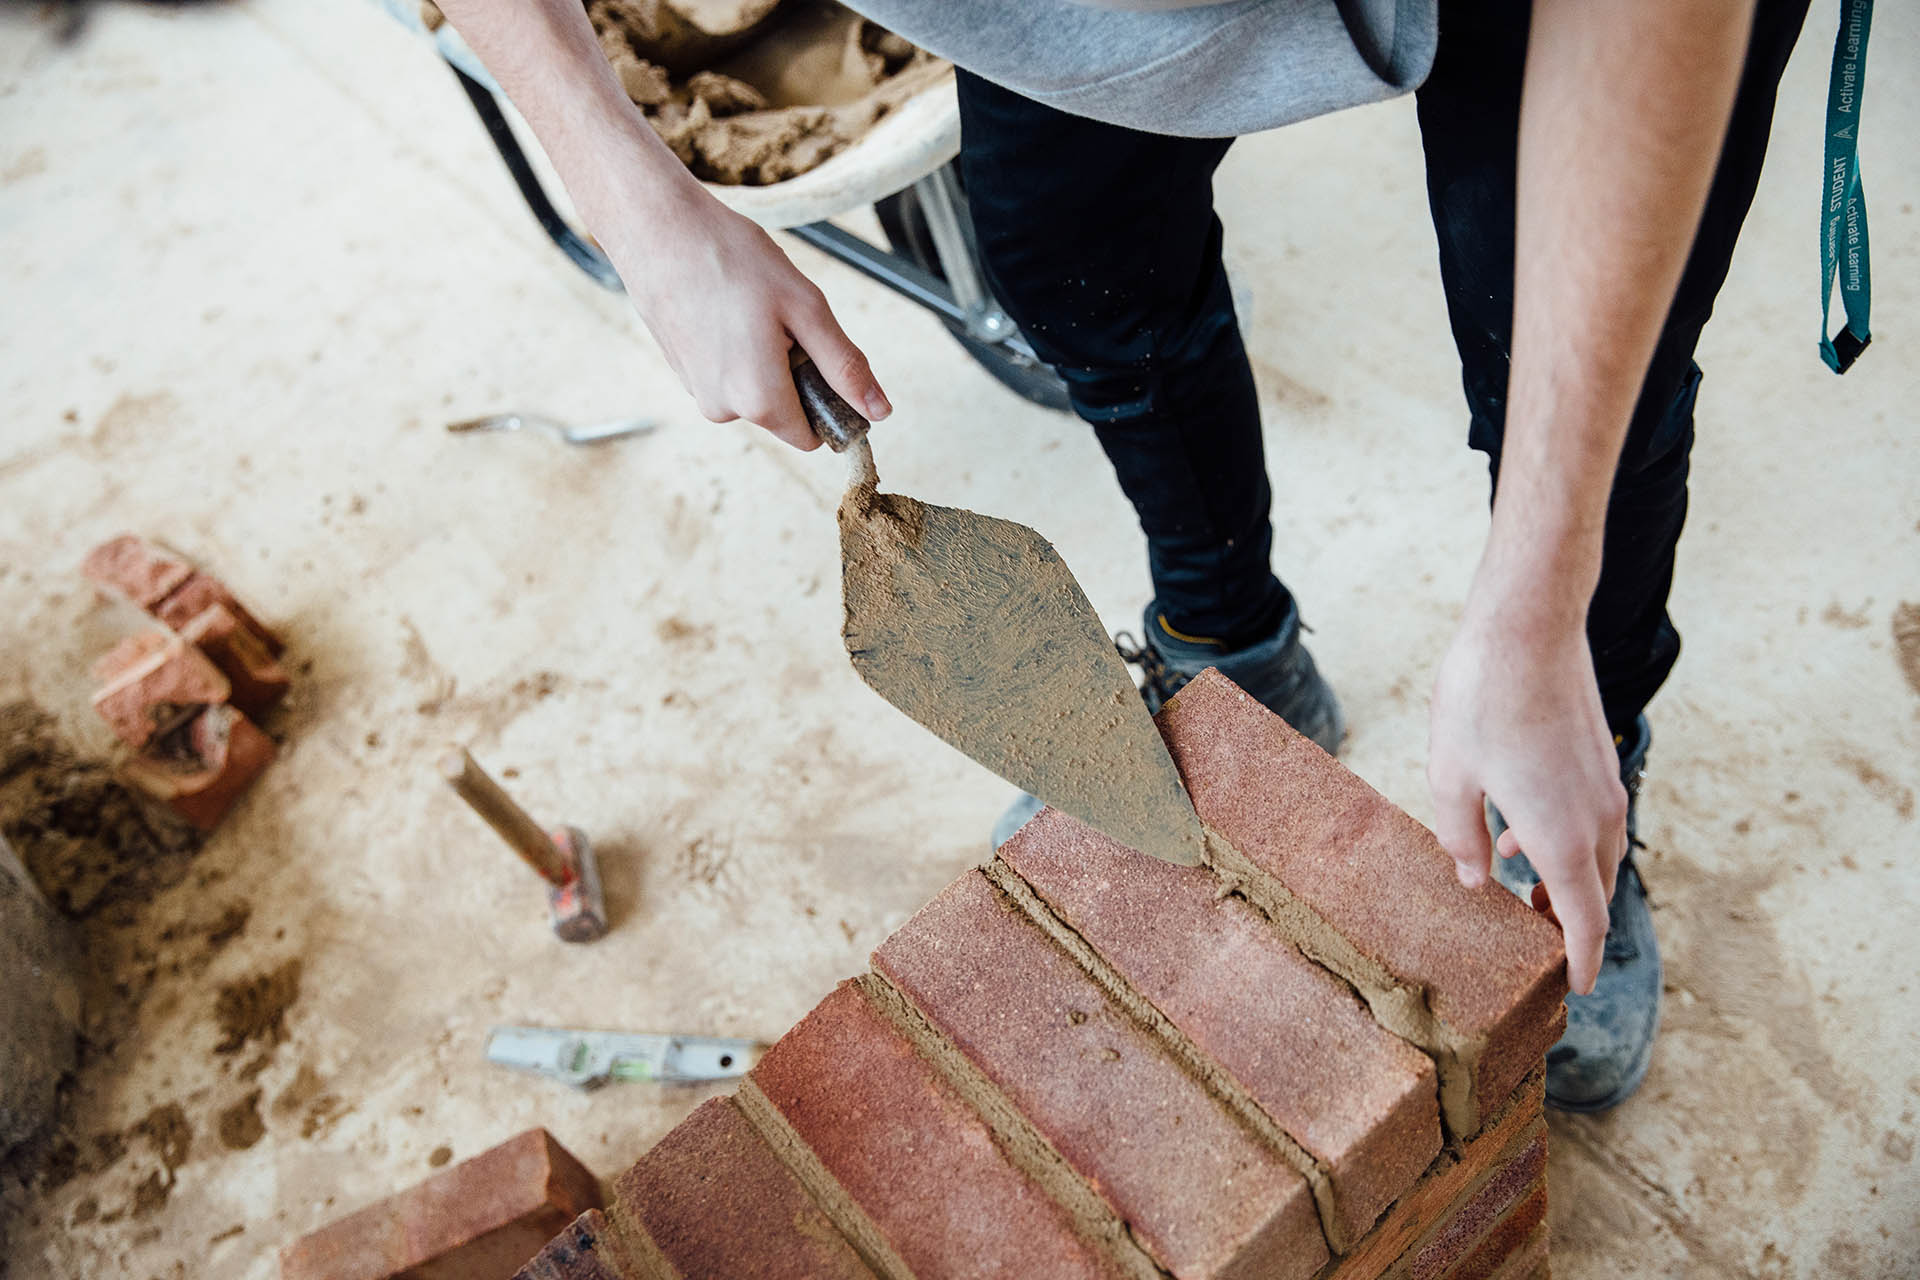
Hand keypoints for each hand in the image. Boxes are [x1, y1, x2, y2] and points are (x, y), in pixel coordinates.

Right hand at [599, 178, 890, 450]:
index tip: (822, 357)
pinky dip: (736, 348)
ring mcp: (697, 392)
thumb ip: (845, 366)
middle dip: (793, 373)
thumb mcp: (806, 308)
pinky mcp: (681, 372)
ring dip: (764, 358)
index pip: (811, 437)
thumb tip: (879, 412)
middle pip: (782, 412)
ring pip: (753, 391)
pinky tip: (724, 307)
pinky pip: (727, 374)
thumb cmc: (732, 258)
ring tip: (747, 307)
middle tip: (779, 317)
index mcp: (758, 400)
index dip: (827, 403)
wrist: (655, 227)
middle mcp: (723, 409)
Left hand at [1427, 596, 1627, 994]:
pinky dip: (1565, 843)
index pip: (1584, 922)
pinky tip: (1518, 833)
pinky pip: (1591, 821)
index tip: (1571, 988)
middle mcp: (1595, 818)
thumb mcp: (1450, 776)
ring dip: (1566, 882)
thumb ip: (1461, 838)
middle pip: (1594, 894)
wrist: (1528, 626)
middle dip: (1569, 925)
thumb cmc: (1481, 699)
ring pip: (1596, 856)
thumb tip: (1477, 882)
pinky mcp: (1598, 759)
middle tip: (1537, 947)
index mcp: (1560, 836)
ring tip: (1524, 894)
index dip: (1579, 962)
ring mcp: (1603, 786)